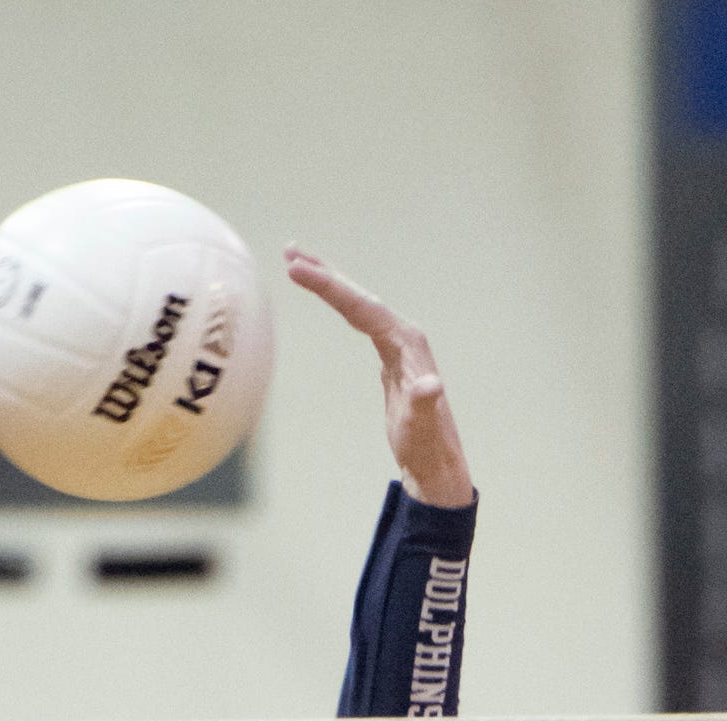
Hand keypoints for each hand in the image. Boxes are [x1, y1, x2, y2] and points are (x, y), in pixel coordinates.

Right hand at [285, 249, 472, 509]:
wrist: (436, 463)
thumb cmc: (427, 446)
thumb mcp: (422, 427)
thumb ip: (424, 404)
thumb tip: (430, 386)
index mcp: (407, 344)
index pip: (362, 307)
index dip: (330, 287)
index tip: (296, 270)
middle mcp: (403, 336)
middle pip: (359, 297)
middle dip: (325, 274)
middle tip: (290, 251)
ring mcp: (397, 344)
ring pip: (358, 305)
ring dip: (331, 282)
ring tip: (299, 262)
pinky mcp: (389, 355)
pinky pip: (360, 320)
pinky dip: (341, 305)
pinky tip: (329, 297)